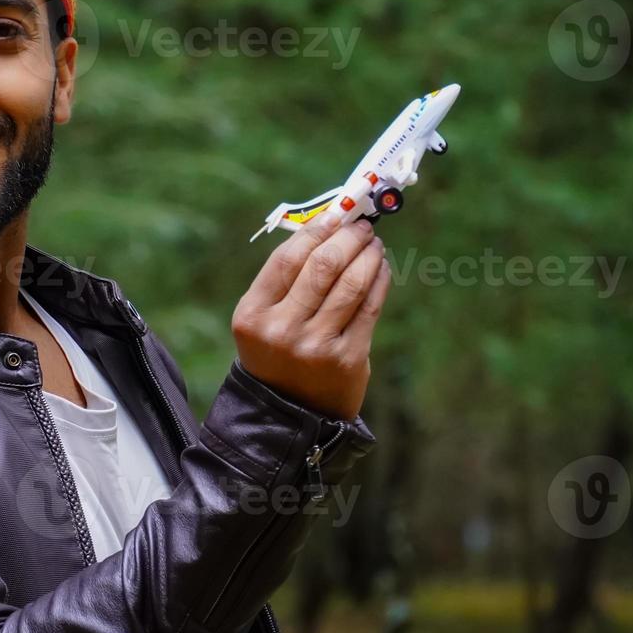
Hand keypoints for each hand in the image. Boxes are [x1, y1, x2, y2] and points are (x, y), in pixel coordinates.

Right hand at [231, 210, 391, 420]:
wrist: (289, 415)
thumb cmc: (278, 354)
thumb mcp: (264, 320)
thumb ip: (287, 279)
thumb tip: (329, 226)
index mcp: (252, 315)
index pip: (287, 259)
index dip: (316, 231)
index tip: (336, 217)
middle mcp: (281, 330)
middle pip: (322, 266)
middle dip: (348, 238)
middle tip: (362, 227)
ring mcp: (315, 346)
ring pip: (351, 283)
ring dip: (368, 256)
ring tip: (373, 245)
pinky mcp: (347, 359)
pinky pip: (369, 307)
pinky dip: (379, 280)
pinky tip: (380, 268)